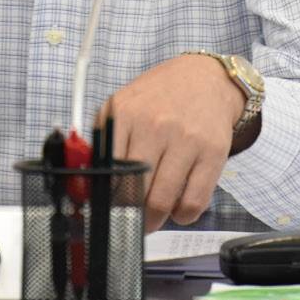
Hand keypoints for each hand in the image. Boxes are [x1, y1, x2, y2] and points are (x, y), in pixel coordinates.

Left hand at [99, 54, 243, 231]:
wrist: (204, 78)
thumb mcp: (122, 109)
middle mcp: (155, 125)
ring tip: (152, 219)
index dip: (105, 197)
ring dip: (154, 220)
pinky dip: (183, 216)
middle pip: (133, 190)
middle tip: (130, 220)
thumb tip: (85, 187)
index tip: (106, 209)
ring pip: (163, 202)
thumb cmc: (158, 99)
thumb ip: (102, 143)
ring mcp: (186, 140)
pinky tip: (178, 208)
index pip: (106, 170)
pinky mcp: (213, 153)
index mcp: (125, 115)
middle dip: (129, 215)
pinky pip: (194, 202)